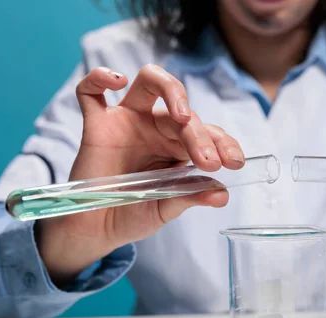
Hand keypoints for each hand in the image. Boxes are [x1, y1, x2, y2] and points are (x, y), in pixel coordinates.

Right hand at [36, 65, 243, 285]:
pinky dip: (99, 78)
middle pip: (182, 113)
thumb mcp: (167, 207)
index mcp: (178, 146)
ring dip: (171, 90)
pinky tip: (117, 80)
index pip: (207, 132)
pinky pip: (91, 92)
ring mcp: (127, 121)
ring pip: (150, 83)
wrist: (98, 230)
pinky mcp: (97, 125)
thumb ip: (191, 196)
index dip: (223, 144)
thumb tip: (222, 194)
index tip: (234, 163)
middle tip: (208, 162)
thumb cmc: (134, 214)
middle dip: (200, 136)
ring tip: (182, 116)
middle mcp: (156, 128)